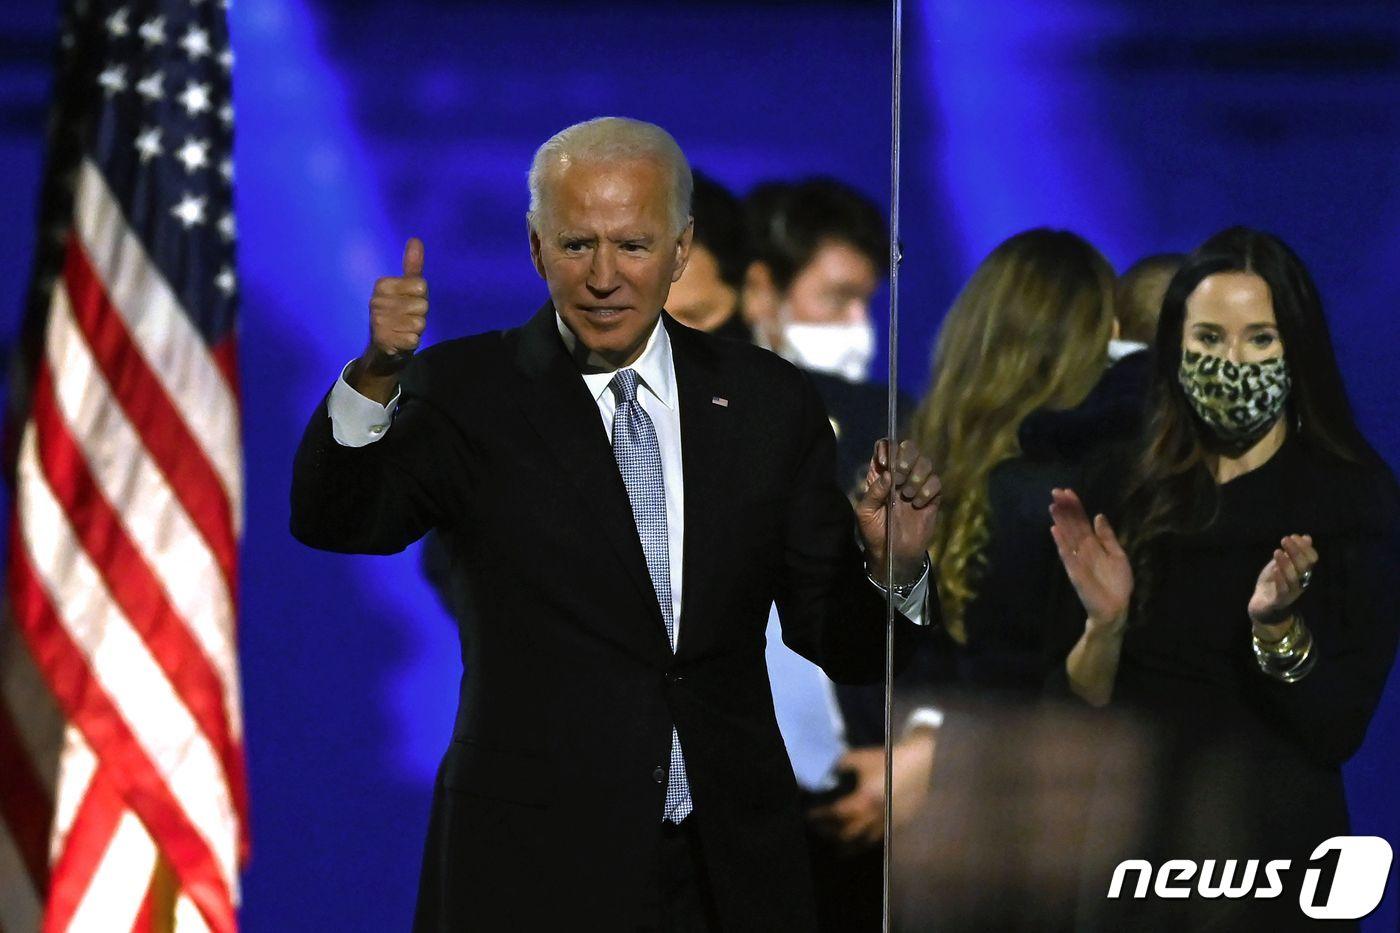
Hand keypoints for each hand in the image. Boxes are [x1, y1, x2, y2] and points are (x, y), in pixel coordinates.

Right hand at [352, 237, 427, 401]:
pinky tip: (401, 340)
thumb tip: (416, 239)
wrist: (384, 348)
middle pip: (422, 304)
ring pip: (419, 322)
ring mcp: (378, 322)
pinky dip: (412, 341)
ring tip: (404, 329)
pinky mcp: (384, 341)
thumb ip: (412, 266)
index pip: (420, 285)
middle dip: (420, 314)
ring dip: (416, 329)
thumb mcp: (406, 289)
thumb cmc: (399, 314)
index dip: (421, 296)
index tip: (408, 301)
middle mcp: (376, 302)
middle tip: (406, 318)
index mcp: (381, 285)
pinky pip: (414, 339)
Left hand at [807, 733, 935, 853]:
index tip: (810, 816)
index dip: (821, 816)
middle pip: (847, 833)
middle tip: (819, 829)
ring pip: (863, 841)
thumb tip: (828, 772)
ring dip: (847, 843)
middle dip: (830, 833)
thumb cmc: (889, 760)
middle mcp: (874, 816)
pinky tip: (859, 840)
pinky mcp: (898, 823)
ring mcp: (888, 822)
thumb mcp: (861, 758)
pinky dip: (865, 841)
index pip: (836, 814)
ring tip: (836, 844)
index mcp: (864, 800)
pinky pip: (878, 839)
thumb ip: (841, 765)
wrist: (920, 764)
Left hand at [856, 439, 941, 583]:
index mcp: (881, 473)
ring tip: (906, 495)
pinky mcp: (932, 497)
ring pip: (925, 462)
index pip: (886, 446)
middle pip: (909, 448)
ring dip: (917, 476)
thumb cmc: (874, 531)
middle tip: (899, 476)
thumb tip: (887, 475)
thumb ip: (874, 492)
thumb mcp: (865, 512)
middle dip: (906, 458)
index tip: (887, 463)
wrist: (892, 553)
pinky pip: (936, 482)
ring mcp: (917, 484)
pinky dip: (927, 490)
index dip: (888, 448)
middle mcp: (900, 474)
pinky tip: (917, 504)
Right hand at [1049, 488, 1131, 629]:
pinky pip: (1068, 555)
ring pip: (1067, 536)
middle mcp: (1083, 549)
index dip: (1075, 506)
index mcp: (1093, 544)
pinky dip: (1061, 543)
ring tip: (1053, 506)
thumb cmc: (1117, 583)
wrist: (1116, 607)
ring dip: (1060, 521)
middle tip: (1055, 492)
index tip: (1067, 491)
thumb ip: (1107, 536)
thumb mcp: (1117, 555)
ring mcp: (1078, 560)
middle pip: (1072, 525)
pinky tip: (1055, 530)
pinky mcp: (1076, 572)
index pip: (1081, 521)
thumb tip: (1098, 515)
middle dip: (1065, 509)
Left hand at [1248, 534, 1316, 628]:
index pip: (1311, 559)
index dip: (1304, 548)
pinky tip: (1275, 569)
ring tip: (1277, 552)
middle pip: (1304, 567)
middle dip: (1296, 552)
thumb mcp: (1282, 564)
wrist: (1262, 605)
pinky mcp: (1280, 601)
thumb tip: (1306, 537)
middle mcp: (1301, 582)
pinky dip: (1280, 580)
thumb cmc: (1274, 582)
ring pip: (1294, 579)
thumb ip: (1292, 553)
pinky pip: (1283, 591)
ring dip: (1286, 564)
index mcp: (1303, 573)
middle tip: (1284, 540)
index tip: (1293, 536)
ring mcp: (1291, 593)